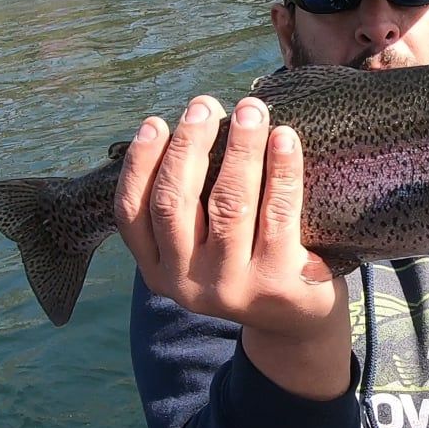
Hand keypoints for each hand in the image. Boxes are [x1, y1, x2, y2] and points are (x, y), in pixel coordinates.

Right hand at [113, 96, 351, 399]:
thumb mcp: (201, 250)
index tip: (156, 122)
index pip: (132, 212)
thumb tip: (191, 125)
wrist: (297, 323)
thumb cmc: (245, 264)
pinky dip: (281, 168)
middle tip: (204, 104)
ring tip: (250, 110)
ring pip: (228, 202)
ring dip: (239, 146)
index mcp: (159, 271)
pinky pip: (279, 211)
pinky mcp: (279, 281)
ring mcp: (233, 285)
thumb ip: (186, 207)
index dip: (140, 162)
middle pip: (175, 201)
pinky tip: (284, 138)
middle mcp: (188, 283)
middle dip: (188, 144)